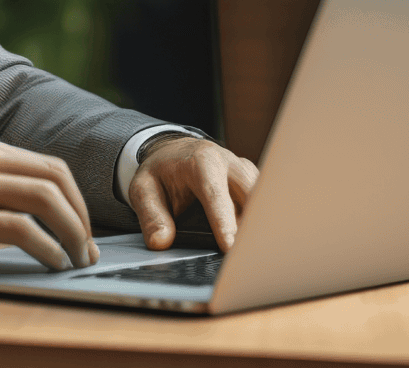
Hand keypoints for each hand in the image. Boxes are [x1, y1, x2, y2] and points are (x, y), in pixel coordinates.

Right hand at [0, 137, 98, 270]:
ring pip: (44, 198)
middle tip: (86, 246)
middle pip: (55, 178)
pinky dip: (45, 246)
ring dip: (72, 232)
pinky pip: (18, 227)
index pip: (48, 165)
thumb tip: (23, 214)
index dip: (76, 199)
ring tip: (75, 258)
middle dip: (82, 215)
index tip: (81, 227)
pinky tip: (49, 261)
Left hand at [128, 137, 258, 252]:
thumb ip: (151, 215)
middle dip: (252, 224)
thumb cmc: (161, 173)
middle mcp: (229, 162)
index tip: (229, 246)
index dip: (223, 222)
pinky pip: (265, 202)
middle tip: (247, 256)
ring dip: (260, 224)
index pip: (216, 194)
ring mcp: (245, 171)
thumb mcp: (143, 189)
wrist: (173, 152)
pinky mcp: (253, 182)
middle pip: (250, 194)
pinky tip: (258, 244)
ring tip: (254, 254)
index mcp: (201, 161)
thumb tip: (161, 242)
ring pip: (263, 198)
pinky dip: (262, 222)